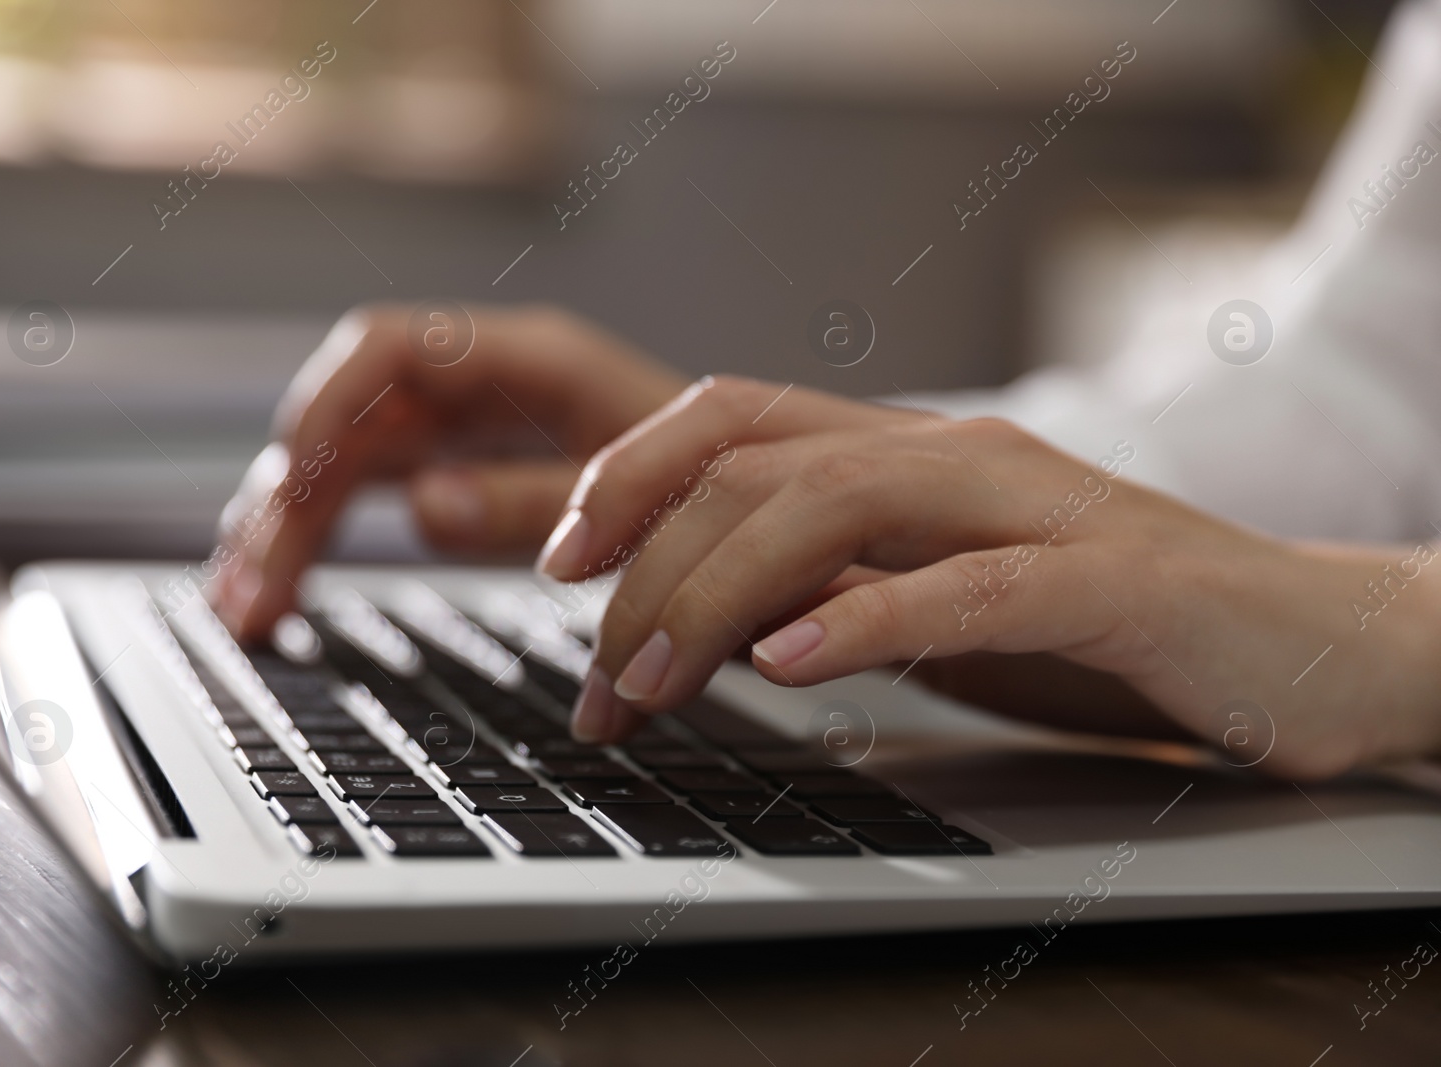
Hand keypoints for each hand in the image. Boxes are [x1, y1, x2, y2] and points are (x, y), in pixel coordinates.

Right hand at [214, 304, 685, 639]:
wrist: (762, 506)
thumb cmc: (718, 491)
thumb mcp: (636, 502)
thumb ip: (530, 502)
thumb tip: (425, 504)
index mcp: (529, 361)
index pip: (391, 347)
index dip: (329, 405)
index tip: (290, 483)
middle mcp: (483, 385)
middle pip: (349, 420)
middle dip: (287, 502)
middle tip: (252, 596)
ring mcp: (464, 429)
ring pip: (341, 464)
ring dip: (283, 532)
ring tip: (244, 612)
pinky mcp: (457, 473)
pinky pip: (363, 497)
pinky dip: (317, 543)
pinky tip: (280, 594)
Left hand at [539, 376, 1440, 777]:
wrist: (1303, 637)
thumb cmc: (1102, 624)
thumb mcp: (934, 604)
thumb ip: (832, 591)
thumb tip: (702, 621)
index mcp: (907, 454)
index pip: (733, 419)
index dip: (627, 473)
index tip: (555, 562)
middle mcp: (957, 457)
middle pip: (756, 464)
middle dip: (646, 569)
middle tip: (595, 676)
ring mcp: (1037, 507)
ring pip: (839, 504)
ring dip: (719, 594)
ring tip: (650, 679)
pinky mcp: (1114, 580)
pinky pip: (974, 587)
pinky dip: (873, 618)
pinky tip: (794, 663)